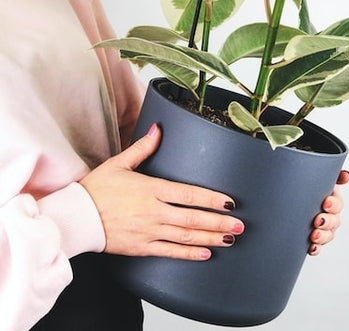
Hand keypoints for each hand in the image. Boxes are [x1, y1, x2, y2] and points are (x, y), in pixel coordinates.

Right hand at [79, 124, 243, 260]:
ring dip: (210, 238)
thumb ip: (143, 148)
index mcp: (151, 189)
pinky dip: (188, 254)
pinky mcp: (141, 247)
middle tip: (239, 225)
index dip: (212, 199)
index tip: (230, 203)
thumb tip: (158, 129)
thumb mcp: (119, 164)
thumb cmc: (95, 189)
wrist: (75, 217)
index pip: (190, 194)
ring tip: (228, 239)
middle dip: (219, 222)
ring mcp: (149, 231)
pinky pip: (170, 252)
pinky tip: (204, 254)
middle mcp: (154, 211)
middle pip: (193, 218)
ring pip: (186, 236)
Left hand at [308, 170, 348, 255]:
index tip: (325, 204)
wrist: (284, 199)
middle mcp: (329, 214)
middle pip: (334, 221)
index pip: (337, 203)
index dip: (334, 205)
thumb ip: (331, 175)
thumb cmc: (303, 186)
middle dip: (327, 221)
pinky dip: (316, 248)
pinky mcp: (313, 240)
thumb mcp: (315, 178)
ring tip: (314, 236)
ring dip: (323, 236)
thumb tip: (347, 176)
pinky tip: (311, 248)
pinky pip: (318, 247)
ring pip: (328, 235)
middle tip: (317, 220)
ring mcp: (322, 228)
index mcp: (329, 198)